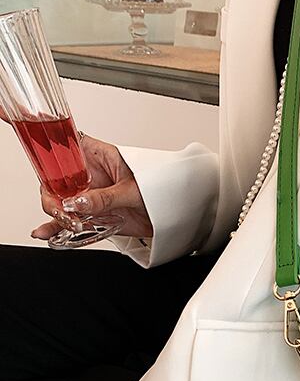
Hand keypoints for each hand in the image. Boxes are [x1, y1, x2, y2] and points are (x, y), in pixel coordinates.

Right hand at [31, 133, 152, 240]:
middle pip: (55, 180)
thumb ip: (106, 197)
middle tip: (61, 210)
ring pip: (60, 202)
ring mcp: (89, 196)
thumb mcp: (133, 190)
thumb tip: (79, 203)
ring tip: (65, 223)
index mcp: (98, 156)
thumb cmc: (160, 190)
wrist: (175, 215)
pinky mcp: (93, 216)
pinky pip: (70, 222)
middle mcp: (89, 175)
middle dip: (52, 195)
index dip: (49, 153)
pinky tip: (47, 234)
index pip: (64, 147)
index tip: (44, 166)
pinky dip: (58, 228)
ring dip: (55, 214)